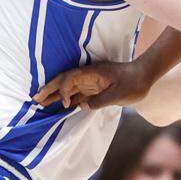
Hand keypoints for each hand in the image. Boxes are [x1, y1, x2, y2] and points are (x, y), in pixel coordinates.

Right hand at [32, 59, 153, 109]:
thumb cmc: (133, 83)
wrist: (144, 76)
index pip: (71, 78)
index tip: (64, 104)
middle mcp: (88, 76)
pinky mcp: (94, 88)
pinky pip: (76, 93)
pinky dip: (66, 98)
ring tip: (40, 102)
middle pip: (64, 80)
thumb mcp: (118, 94)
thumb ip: (100, 100)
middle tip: (35, 98)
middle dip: (50, 89)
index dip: (64, 90)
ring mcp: (90, 82)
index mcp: (92, 73)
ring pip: (68, 87)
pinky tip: (59, 106)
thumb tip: (82, 106)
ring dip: (55, 94)